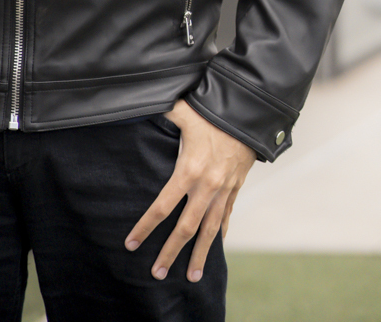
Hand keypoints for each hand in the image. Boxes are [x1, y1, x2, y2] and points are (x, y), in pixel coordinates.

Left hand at [125, 99, 255, 280]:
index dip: (145, 227)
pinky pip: (226, 216)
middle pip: (185, 228)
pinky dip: (220, 234)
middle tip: (157, 273)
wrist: (249, 115)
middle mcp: (206, 187)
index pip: (162, 206)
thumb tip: (137, 103)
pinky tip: (214, 247)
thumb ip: (159, 112)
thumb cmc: (211, 111)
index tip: (131, 244)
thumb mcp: (181, 110)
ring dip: (200, 254)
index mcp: (189, 170)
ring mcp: (223, 190)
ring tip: (192, 277)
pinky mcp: (235, 188)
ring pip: (209, 231)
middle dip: (170, 253)